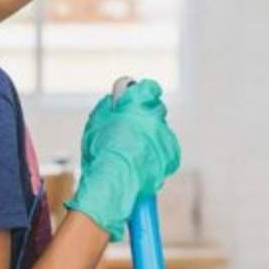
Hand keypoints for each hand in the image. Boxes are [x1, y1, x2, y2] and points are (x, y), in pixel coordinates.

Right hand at [65, 80, 180, 240]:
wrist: (115, 180)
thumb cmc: (102, 150)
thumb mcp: (96, 121)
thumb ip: (109, 106)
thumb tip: (115, 101)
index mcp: (140, 102)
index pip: (149, 89)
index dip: (140, 96)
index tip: (132, 103)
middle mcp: (157, 116)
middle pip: (155, 112)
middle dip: (144, 119)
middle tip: (128, 132)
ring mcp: (167, 137)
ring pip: (160, 134)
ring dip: (150, 140)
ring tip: (131, 154)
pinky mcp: (172, 156)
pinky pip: (165, 152)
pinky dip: (156, 157)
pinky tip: (140, 164)